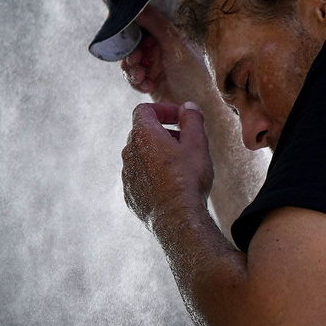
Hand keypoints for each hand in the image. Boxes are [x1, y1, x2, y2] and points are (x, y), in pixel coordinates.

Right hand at [120, 6, 213, 103]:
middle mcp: (162, 50)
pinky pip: (134, 79)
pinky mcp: (150, 82)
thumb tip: (139, 6)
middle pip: (135, 46)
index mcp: (171, 37)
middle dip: (132, 55)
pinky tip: (147, 87)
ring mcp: (155, 66)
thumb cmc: (194, 77)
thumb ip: (157, 25)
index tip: (131, 39)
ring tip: (142, 77)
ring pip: (132, 63)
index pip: (145, 27)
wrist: (197, 109)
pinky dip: (137, 83)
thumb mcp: (176, 46)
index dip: (135, 33)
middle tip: (136, 62)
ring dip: (133, 70)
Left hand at [122, 101, 212, 227]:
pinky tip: (172, 183)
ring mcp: (128, 174)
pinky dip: (153, 172)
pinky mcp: (130, 193)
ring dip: (158, 152)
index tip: (180, 117)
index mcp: (143, 135)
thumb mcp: (197, 143)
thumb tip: (188, 107)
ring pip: (141, 154)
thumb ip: (192, 120)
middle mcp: (129, 152)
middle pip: (143, 132)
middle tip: (185, 139)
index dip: (163, 109)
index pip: (144, 110)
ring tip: (181, 163)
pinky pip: (140, 175)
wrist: (176, 218)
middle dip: (163, 130)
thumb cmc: (187, 178)